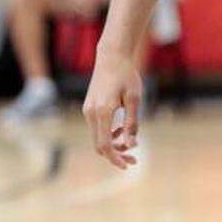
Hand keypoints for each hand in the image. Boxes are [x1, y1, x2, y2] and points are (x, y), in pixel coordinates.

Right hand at [82, 49, 141, 169]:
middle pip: (99, 145)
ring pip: (97, 137)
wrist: (111, 57)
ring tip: (131, 145)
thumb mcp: (134, 99)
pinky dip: (108, 134)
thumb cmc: (126, 75)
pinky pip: (97, 128)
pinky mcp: (89, 108)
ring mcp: (87, 110)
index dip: (116, 158)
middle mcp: (91, 113)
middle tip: (134, 160)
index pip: (105, 145)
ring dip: (113, 145)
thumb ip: (132, 123)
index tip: (129, 165)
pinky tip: (121, 130)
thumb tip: (132, 145)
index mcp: (102, 111)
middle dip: (116, 155)